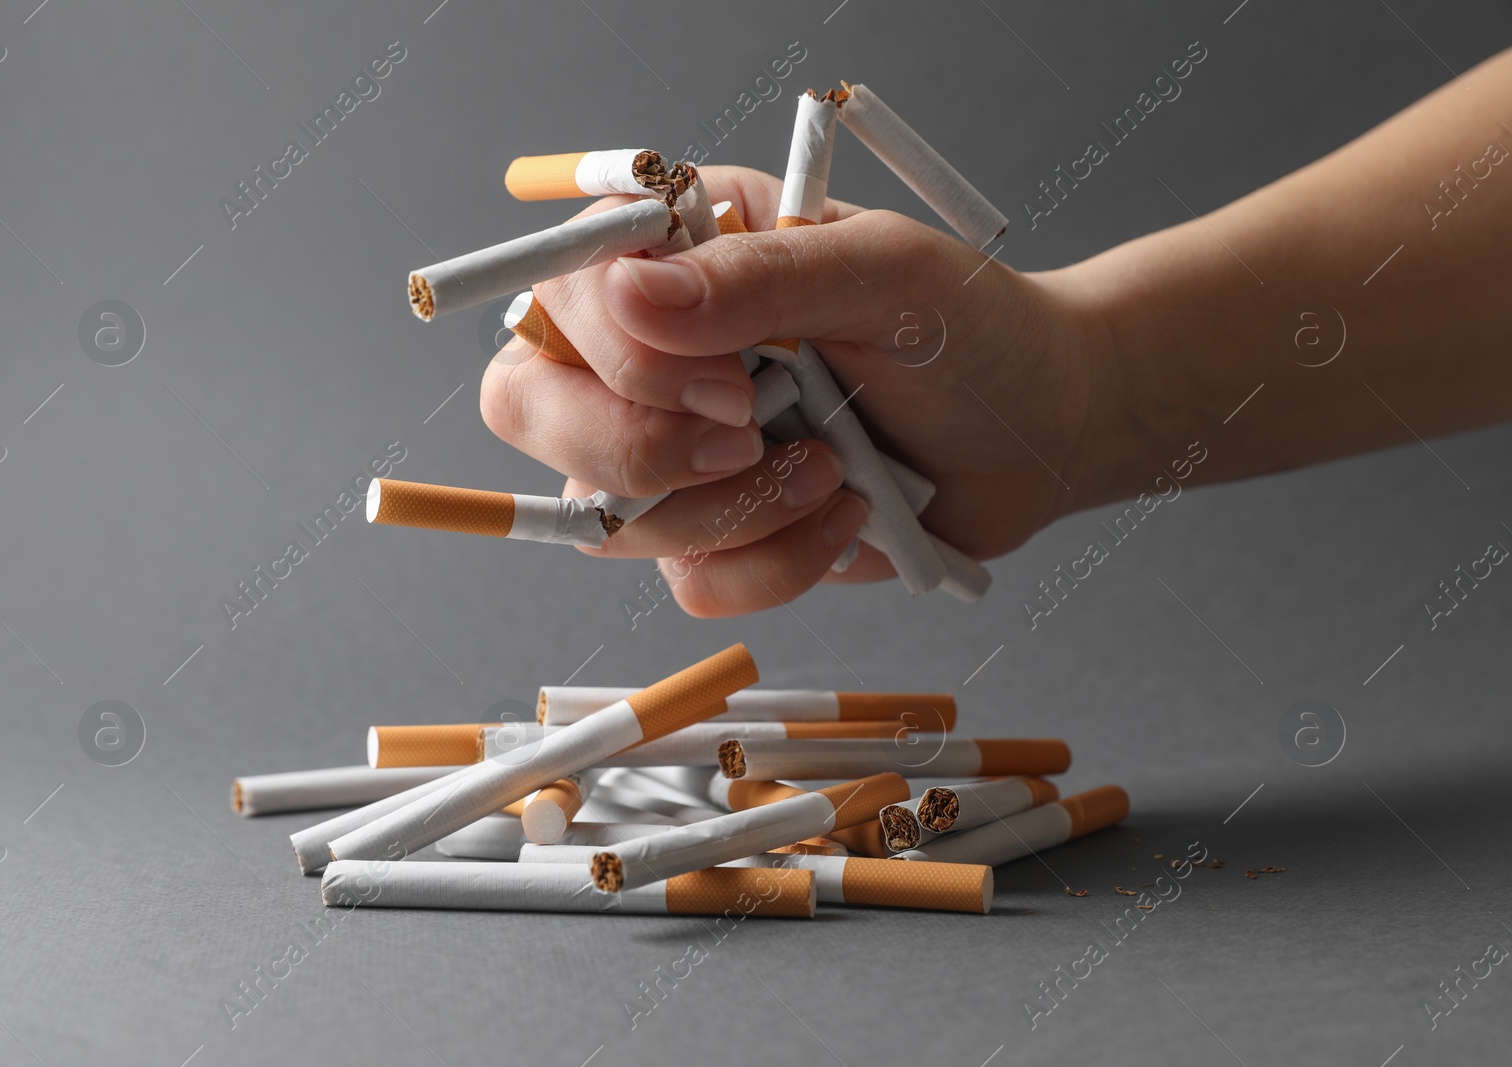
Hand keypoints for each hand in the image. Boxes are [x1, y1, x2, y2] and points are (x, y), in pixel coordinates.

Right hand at [480, 165, 1135, 615]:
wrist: (1039, 429)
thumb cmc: (970, 329)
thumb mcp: (882, 272)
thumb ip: (756, 277)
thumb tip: (622, 291)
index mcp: (677, 254)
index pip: (557, 293)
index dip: (616, 356)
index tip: (736, 385)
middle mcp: (648, 352)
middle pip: (528, 408)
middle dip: (635, 449)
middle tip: (751, 440)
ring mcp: (672, 449)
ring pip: (608, 515)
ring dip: (735, 510)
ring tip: (837, 469)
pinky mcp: (714, 532)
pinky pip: (687, 581)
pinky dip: (773, 564)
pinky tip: (845, 518)